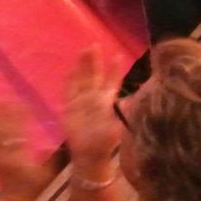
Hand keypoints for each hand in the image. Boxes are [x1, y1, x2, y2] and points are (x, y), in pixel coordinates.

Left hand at [0, 101, 55, 200]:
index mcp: (21, 159)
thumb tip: (67, 137)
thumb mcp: (49, 173)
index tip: (23, 103)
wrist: (13, 197)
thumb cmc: (34, 185)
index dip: (19, 119)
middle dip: (3, 112)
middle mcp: (5, 155)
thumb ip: (57, 156)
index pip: (19, 135)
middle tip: (7, 95)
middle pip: (2, 130)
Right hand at [62, 47, 122, 174]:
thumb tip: (131, 102)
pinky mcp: (70, 107)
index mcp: (108, 102)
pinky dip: (70, 78)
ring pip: (82, 79)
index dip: (114, 69)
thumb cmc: (106, 143)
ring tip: (83, 50)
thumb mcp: (117, 128)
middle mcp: (95, 99)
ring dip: (82, 66)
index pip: (111, 81)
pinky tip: (71, 69)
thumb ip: (122, 115)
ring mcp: (81, 101)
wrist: (89, 155)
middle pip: (94, 75)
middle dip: (94, 61)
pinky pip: (69, 89)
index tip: (117, 55)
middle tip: (94, 44)